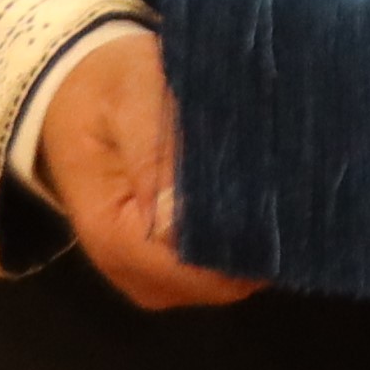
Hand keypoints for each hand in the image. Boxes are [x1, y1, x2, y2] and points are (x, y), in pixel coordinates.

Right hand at [46, 32, 266, 310]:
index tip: (287, 206)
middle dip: (256, 244)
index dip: (242, 246)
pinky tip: (263, 197)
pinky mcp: (162, 256)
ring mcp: (146, 269)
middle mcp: (127, 267)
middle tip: (296, 189)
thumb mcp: (132, 100)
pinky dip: (238, 237)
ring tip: (284, 187)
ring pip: (217, 280)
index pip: (191, 270)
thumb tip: (182, 219)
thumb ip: (156, 156)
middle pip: (212, 283)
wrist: (73, 88)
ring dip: (252, 241)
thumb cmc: (108, 86)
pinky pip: (210, 266)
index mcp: (112, 235)